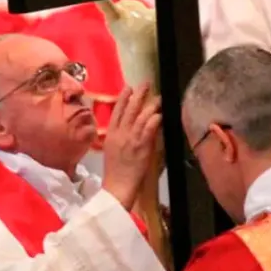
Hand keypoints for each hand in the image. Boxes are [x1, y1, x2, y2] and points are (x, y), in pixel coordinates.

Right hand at [102, 83, 161, 210]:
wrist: (117, 186)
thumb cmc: (115, 170)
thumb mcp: (111, 149)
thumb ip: (117, 135)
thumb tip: (126, 124)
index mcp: (110, 134)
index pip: (116, 111)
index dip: (123, 98)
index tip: (128, 87)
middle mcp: (120, 134)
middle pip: (129, 109)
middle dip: (138, 95)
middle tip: (146, 84)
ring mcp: (130, 139)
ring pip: (140, 117)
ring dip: (150, 105)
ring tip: (158, 98)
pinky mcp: (141, 147)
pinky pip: (148, 129)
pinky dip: (154, 120)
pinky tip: (159, 114)